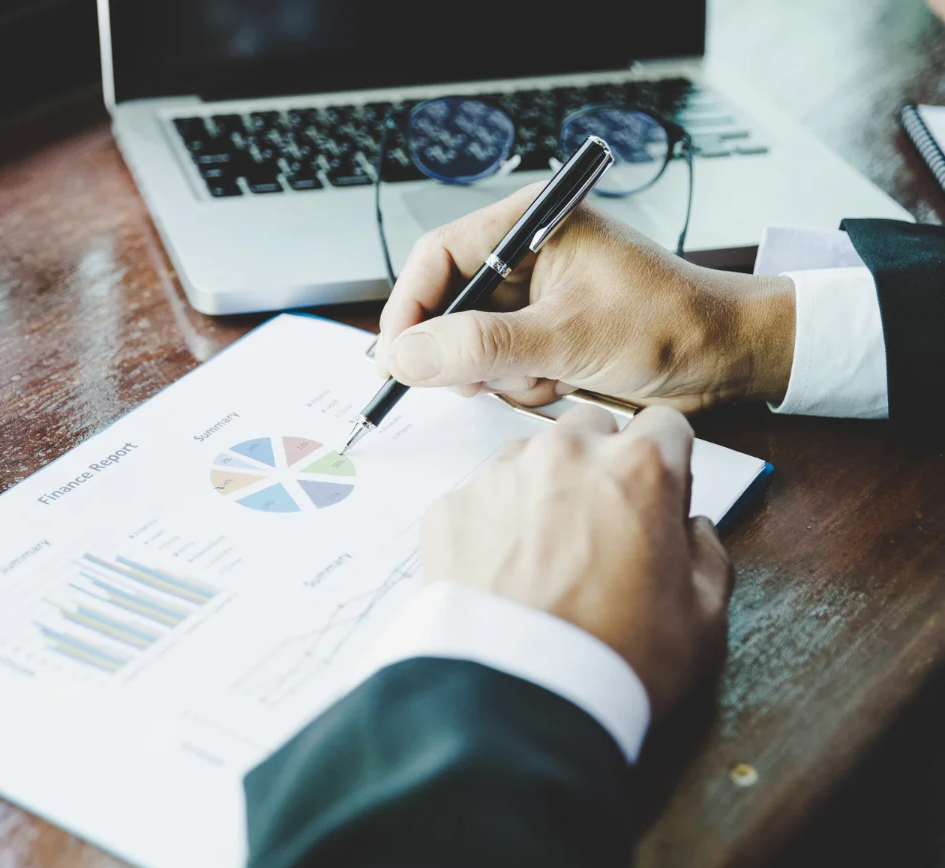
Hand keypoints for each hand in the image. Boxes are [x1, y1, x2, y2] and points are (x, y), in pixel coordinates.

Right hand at [376, 183, 796, 410]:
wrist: (729, 363)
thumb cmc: (671, 325)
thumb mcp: (566, 336)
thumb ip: (480, 346)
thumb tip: (405, 356)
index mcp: (533, 224)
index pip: (438, 256)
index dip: (411, 307)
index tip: (397, 356)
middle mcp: (528, 256)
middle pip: (448, 304)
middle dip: (462, 349)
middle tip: (472, 379)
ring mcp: (535, 300)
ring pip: (469, 343)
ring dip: (497, 372)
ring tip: (544, 376)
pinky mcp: (545, 336)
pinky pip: (498, 367)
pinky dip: (519, 384)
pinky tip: (559, 383)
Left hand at [419, 405, 732, 717]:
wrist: (516, 701)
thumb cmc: (613, 661)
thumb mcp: (702, 620)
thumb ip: (708, 556)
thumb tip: (694, 532)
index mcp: (638, 468)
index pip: (663, 427)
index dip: (665, 463)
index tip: (657, 495)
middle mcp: (563, 455)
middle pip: (590, 431)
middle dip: (598, 467)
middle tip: (598, 528)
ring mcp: (498, 477)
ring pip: (527, 460)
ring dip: (540, 492)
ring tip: (543, 560)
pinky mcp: (448, 509)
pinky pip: (477, 500)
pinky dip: (489, 526)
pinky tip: (501, 578)